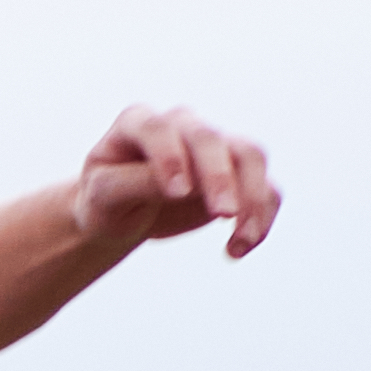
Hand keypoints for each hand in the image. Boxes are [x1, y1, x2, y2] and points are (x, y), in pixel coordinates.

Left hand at [69, 103, 280, 258]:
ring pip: (250, 155)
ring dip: (253, 197)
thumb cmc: (107, 200)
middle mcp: (180, 124)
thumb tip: (183, 185)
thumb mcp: (105, 197)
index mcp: (137, 122)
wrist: (123, 213)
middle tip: (224, 215)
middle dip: (220, 176)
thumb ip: (135, 184)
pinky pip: (264, 186)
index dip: (170, 157)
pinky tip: (239, 248)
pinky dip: (262, 216)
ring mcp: (213, 145)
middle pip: (209, 138)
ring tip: (241, 241)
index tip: (177, 193)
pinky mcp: (236, 172)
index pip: (156, 129)